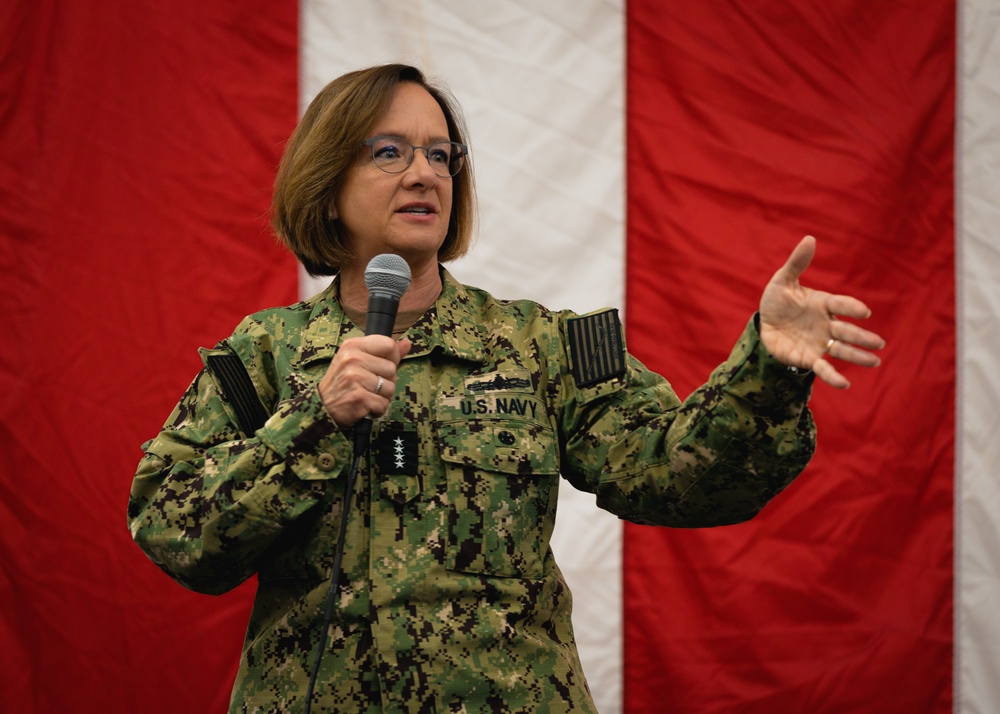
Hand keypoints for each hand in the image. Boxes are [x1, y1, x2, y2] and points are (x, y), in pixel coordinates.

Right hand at [318, 336, 411, 426]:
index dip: (391, 358)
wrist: (322, 407)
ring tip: (366, 395)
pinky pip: (384, 403)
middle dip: (386, 381)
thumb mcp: (357, 360)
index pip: (389, 344)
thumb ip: (384, 352)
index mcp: (352, 345)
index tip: (380, 367)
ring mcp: (355, 378)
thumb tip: (408, 343)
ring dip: (382, 396)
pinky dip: (377, 409)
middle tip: (367, 385)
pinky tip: (365, 406)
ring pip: (391, 387)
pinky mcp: (359, 397)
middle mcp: (353, 359)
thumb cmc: (343, 382)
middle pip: (392, 368)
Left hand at [759, 236, 884, 388]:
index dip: (851, 308)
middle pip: (846, 331)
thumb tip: (810, 238)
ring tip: (875, 361)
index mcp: (823, 304)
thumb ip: (797, 263)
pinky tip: (845, 384)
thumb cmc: (777, 300)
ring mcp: (819, 342)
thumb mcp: (782, 280)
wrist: (764, 323)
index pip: (840, 305)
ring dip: (858, 356)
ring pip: (842, 350)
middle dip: (862, 337)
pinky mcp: (808, 357)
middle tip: (879, 343)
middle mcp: (826, 324)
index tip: (864, 312)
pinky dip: (833, 376)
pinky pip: (823, 367)